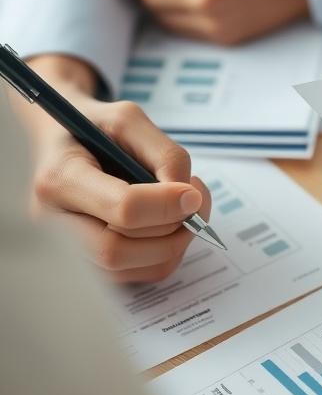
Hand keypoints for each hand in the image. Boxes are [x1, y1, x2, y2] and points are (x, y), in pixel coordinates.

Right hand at [17, 56, 211, 282]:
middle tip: (195, 202)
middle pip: (118, 252)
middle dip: (171, 230)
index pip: (120, 209)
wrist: (62, 141)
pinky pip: (141, 274)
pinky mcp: (90, 265)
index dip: (166, 204)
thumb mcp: (129, 119)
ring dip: (177, 242)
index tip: (194, 192)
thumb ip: (164, 155)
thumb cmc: (97, 128)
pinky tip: (170, 223)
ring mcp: (67, 251)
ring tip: (185, 207)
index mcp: (59, 180)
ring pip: (135, 270)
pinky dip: (169, 252)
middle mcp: (53, 224)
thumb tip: (189, 198)